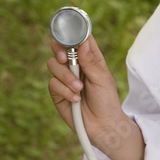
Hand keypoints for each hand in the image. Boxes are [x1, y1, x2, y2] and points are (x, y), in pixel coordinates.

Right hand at [47, 35, 135, 154]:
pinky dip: (64, 91)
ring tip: (79, 89)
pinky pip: (52, 83)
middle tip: (64, 59)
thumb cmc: (107, 100)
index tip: (70, 34)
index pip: (79, 39)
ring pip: (52, 65)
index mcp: (89, 57)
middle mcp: (75, 65)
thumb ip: (91, 61)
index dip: (73, 33)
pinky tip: (76, 99)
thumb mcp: (102, 79)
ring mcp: (64, 77)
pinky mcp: (57, 92)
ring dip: (65, 77)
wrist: (102, 126)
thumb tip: (83, 43)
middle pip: (59, 47)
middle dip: (58, 50)